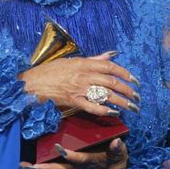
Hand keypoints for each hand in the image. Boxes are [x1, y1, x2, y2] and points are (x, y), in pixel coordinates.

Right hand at [19, 52, 139, 116]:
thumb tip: (110, 55)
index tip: (135, 81)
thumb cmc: (50, 72)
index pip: (110, 67)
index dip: (125, 73)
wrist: (32, 83)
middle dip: (127, 90)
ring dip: (121, 102)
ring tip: (131, 108)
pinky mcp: (73, 101)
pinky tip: (114, 113)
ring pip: (105, 95)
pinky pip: (92, 107)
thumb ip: (93, 59)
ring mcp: (78, 89)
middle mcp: (83, 75)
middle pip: (111, 82)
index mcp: (83, 63)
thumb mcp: (71, 61)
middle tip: (137, 97)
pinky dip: (104, 110)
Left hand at [20, 137, 128, 168]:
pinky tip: (26, 165)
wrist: (114, 167)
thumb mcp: (119, 151)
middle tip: (30, 165)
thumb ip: (117, 148)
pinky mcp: (68, 167)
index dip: (70, 155)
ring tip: (23, 166)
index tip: (59, 148)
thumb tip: (116, 142)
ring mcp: (71, 168)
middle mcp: (77, 167)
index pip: (78, 159)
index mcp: (89, 161)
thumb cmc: (115, 156)